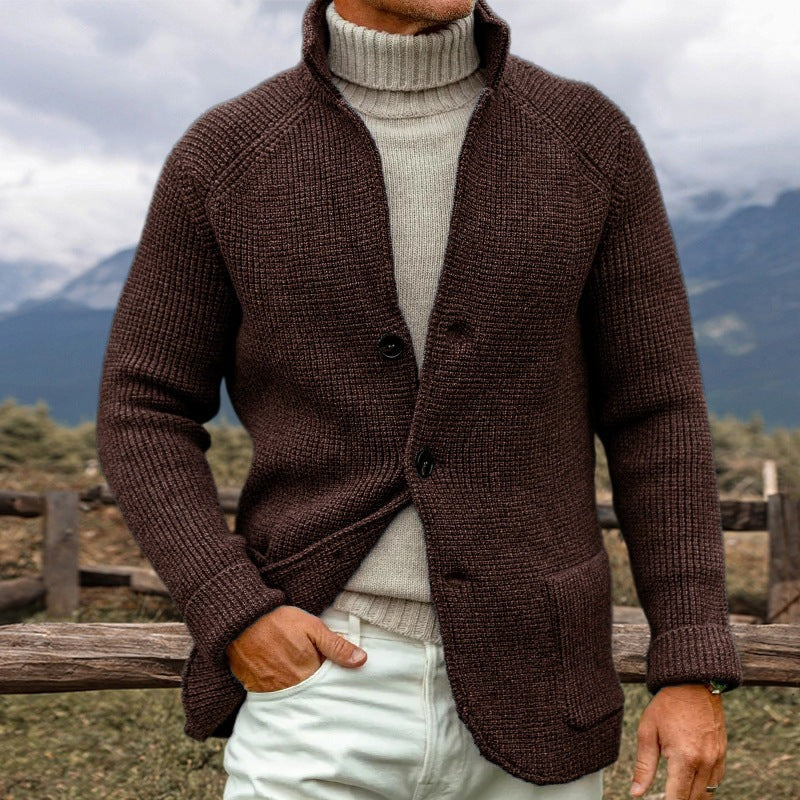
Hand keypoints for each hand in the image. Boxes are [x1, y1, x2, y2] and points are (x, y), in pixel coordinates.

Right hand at [225, 605, 366, 691]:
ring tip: (301, 674)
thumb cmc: (278, 621)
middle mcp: (291, 688)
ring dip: (302, 690)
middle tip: (318, 674)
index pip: (328, 685)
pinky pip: (276, 698)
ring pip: (296, 698)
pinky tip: (285, 678)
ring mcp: (273, 692)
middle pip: (313, 695)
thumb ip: (336, 646)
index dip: (334, 678)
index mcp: (308, 672)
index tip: (337, 672)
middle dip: (319, 688)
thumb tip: (361, 660)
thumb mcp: (312, 627)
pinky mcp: (257, 691)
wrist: (240, 622)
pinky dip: (284, 692)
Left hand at [630, 684, 726, 798]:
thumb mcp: (648, 732)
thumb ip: (644, 766)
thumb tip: (636, 793)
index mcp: (684, 758)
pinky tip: (691, 784)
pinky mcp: (722, 754)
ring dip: (692, 797)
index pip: (677, 797)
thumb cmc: (666, 705)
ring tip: (677, 793)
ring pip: (707, 794)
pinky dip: (704, 787)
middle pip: (694, 799)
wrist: (693, 683)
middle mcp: (704, 762)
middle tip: (667, 797)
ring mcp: (716, 759)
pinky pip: (715, 781)